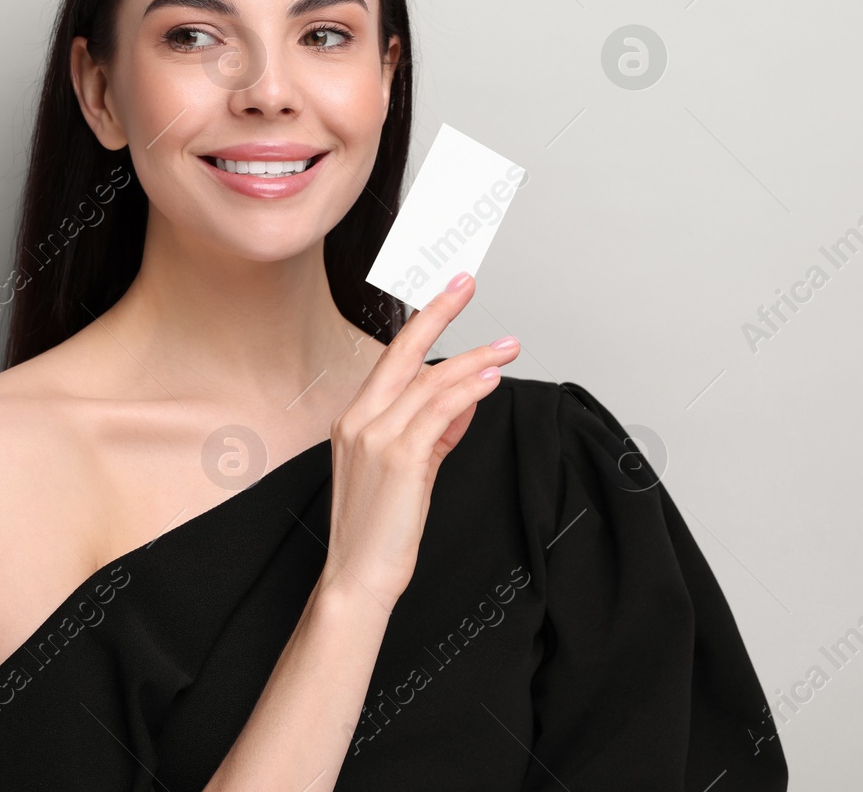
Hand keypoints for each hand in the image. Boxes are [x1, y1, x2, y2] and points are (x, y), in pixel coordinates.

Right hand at [319, 272, 520, 610]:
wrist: (358, 578)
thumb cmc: (380, 530)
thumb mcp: (409, 471)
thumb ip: (438, 432)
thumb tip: (468, 398)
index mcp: (355, 419)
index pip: (393, 360)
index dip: (423, 323)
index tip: (447, 294)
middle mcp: (360, 420)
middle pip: (404, 352)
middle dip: (439, 312)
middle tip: (467, 283)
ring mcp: (376, 437)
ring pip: (430, 381)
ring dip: (474, 359)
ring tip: (507, 347)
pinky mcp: (399, 458)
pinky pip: (439, 412)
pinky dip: (468, 390)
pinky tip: (490, 379)